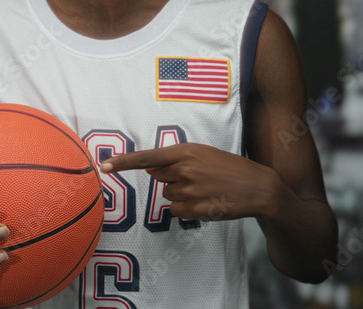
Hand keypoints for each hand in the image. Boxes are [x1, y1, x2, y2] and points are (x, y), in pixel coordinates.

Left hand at [100, 142, 288, 221]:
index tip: (104, 166)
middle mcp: (184, 169)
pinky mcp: (195, 208)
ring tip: (206, 189)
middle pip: (158, 179)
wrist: (258, 187)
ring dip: (182, 195)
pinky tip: (207, 201)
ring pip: (168, 196)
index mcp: (186, 151)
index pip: (148, 157)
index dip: (123, 162)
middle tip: (197, 177)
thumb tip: (151, 170)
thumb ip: (176, 159)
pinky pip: (177, 211)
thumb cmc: (230, 168)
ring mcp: (189, 190)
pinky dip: (188, 208)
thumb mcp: (204, 154)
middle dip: (172, 179)